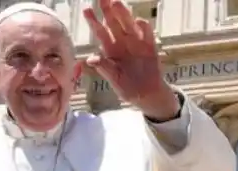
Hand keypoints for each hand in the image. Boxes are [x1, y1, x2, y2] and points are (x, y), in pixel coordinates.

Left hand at [83, 0, 179, 118]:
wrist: (147, 95)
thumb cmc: (128, 88)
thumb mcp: (115, 81)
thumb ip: (105, 69)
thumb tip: (92, 59)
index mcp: (110, 50)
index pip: (101, 32)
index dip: (94, 21)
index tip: (87, 10)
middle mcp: (122, 43)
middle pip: (113, 23)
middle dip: (107, 10)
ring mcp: (136, 44)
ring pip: (128, 25)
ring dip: (123, 14)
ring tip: (116, 3)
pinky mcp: (150, 48)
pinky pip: (147, 35)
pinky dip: (144, 28)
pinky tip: (139, 21)